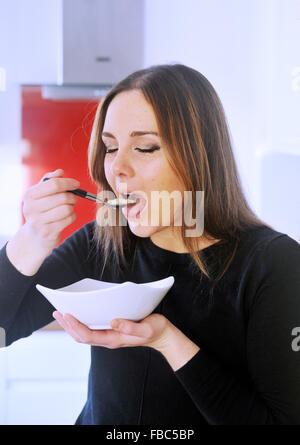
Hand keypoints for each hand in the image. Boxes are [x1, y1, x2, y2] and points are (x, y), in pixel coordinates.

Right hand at [22, 169, 79, 251]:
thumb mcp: (41, 194)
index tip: (76, 184)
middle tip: (73, 198)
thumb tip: (60, 172)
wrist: (35, 236)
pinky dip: (72, 217)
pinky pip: (69, 220)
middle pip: (62, 197)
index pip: (54, 184)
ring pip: (67, 209)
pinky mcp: (47, 232)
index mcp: (29, 195)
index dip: (68, 183)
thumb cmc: (41, 210)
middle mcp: (31, 208)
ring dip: (72, 207)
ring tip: (68, 208)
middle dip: (72, 196)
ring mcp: (38, 222)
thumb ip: (49, 180)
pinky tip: (66, 217)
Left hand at [53, 311, 171, 350]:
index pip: (88, 335)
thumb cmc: (155, 330)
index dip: (75, 326)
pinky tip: (78, 314)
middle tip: (57, 312)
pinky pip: (91, 329)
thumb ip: (131, 327)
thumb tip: (113, 321)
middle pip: (81, 336)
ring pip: (84, 334)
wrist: (162, 335)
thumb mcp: (146, 329)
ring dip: (71, 325)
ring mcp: (109, 336)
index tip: (67, 314)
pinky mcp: (111, 330)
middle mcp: (108, 339)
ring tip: (61, 313)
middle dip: (68, 325)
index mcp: (114, 339)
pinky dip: (81, 323)